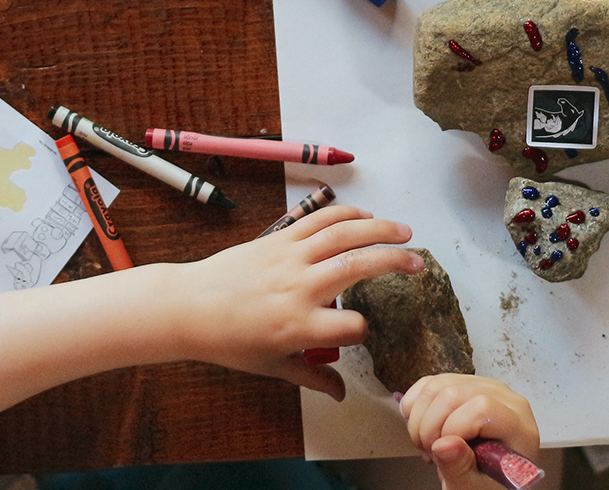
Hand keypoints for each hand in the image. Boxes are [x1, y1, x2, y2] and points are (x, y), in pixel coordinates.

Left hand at [170, 205, 421, 401]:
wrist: (189, 307)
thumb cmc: (230, 341)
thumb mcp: (274, 366)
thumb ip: (313, 378)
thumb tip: (342, 394)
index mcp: (300, 326)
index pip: (352, 327)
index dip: (363, 331)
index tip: (360, 331)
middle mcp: (300, 288)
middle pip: (359, 267)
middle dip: (395, 262)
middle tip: (419, 264)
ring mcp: (290, 258)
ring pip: (343, 234)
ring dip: (379, 229)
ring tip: (406, 231)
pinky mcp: (279, 239)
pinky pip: (318, 220)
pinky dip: (346, 213)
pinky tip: (367, 216)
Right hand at [400, 374, 539, 489]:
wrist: (483, 478)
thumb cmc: (485, 483)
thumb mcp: (472, 487)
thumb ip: (459, 467)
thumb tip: (444, 445)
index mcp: (517, 424)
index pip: (481, 408)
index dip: (452, 429)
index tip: (442, 453)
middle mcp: (504, 397)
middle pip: (453, 393)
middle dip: (429, 427)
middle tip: (430, 453)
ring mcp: (483, 386)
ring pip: (436, 386)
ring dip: (419, 419)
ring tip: (428, 444)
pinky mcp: (463, 382)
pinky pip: (429, 383)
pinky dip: (415, 407)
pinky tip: (422, 428)